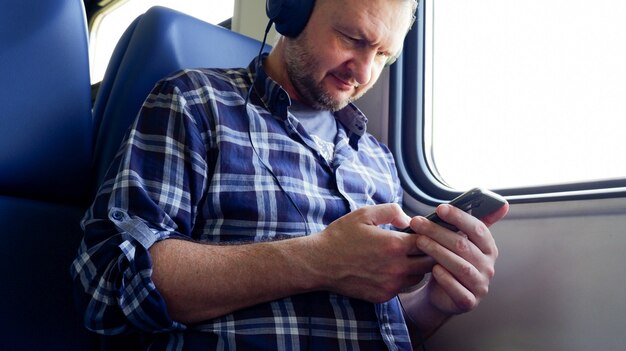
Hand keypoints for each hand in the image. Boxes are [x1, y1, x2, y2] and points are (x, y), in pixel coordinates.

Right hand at [309, 203, 435, 302]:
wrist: (320, 262)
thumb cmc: (341, 236)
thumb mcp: (364, 214)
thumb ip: (391, 211)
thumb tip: (409, 219)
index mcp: (395, 245)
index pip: (429, 241)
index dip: (429, 235)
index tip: (424, 231)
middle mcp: (397, 267)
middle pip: (430, 262)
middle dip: (428, 252)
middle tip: (419, 245)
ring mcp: (390, 284)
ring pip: (418, 277)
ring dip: (416, 267)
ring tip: (405, 257)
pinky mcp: (383, 296)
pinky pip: (402, 288)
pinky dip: (401, 279)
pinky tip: (390, 269)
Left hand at [402, 202, 508, 332]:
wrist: (442, 295)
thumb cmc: (451, 262)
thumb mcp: (462, 241)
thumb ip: (471, 224)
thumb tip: (502, 204)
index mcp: (488, 248)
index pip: (478, 229)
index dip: (459, 217)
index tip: (440, 209)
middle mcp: (488, 266)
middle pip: (463, 245)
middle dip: (438, 232)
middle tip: (417, 223)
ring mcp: (480, 285)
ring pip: (460, 266)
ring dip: (437, 251)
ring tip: (419, 242)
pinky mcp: (468, 301)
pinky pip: (457, 289)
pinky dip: (445, 278)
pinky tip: (433, 269)